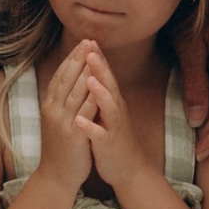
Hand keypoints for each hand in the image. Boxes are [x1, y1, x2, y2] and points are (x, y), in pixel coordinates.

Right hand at [36, 46, 98, 190]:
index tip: (82, 42)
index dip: (71, 57)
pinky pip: (84, 111)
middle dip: (78, 58)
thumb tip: (69, 82)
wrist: (56, 176)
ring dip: (84, 71)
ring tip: (94, 54)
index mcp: (49, 105)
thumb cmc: (60, 147)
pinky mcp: (72, 134)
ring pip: (74, 91)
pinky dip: (91, 96)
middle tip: (88, 40)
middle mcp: (53, 110)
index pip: (60, 75)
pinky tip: (99, 83)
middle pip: (66, 78)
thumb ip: (62, 101)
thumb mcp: (57, 120)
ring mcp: (62, 122)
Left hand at [73, 46, 148, 191]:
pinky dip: (90, 128)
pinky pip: (100, 135)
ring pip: (109, 108)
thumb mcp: (108, 112)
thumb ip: (102, 93)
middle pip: (109, 86)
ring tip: (90, 80)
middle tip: (91, 50)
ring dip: (100, 94)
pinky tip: (79, 121)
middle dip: (100, 68)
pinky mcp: (109, 145)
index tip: (88, 40)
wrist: (129, 169)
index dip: (98, 59)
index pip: (105, 76)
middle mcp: (116, 111)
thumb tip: (93, 71)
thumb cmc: (114, 138)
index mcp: (113, 102)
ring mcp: (114, 128)